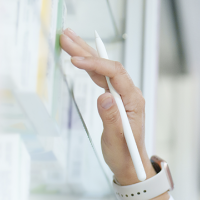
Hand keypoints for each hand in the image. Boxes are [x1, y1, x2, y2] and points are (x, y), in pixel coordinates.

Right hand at [59, 28, 151, 185]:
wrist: (130, 164)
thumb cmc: (124, 154)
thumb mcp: (116, 139)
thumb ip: (111, 118)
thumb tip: (104, 96)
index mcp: (134, 101)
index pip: (115, 73)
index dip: (96, 64)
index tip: (76, 60)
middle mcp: (129, 94)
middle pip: (107, 66)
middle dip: (87, 50)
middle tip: (66, 36)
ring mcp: (121, 95)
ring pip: (102, 69)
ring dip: (85, 54)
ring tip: (67, 39)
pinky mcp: (113, 99)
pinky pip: (99, 78)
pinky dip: (87, 67)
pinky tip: (77, 57)